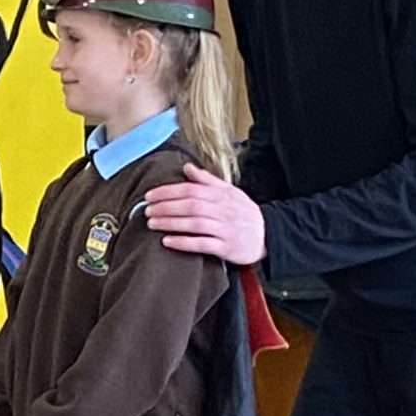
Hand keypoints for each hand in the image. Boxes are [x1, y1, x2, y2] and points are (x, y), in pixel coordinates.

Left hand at [143, 163, 266, 263]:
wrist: (269, 235)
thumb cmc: (244, 213)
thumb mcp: (230, 192)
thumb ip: (207, 180)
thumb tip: (187, 167)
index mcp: (222, 195)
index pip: (191, 189)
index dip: (169, 191)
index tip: (150, 195)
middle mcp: (223, 210)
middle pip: (191, 205)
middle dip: (166, 206)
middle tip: (146, 210)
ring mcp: (225, 229)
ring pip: (195, 223)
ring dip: (171, 223)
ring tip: (152, 223)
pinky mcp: (227, 247)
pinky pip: (203, 244)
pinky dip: (184, 242)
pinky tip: (168, 241)